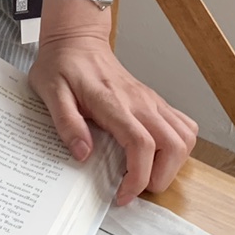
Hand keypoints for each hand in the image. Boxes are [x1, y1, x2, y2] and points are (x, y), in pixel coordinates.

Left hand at [29, 34, 197, 204]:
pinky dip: (179, 146)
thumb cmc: (62, 65)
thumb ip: (66, 123)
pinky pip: (183, 125)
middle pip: (173, 145)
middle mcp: (139, 101)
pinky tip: (158, 153)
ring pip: (184, 137)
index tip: (122, 194)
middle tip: (135, 187)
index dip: (138, 177)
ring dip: (173, 164)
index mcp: (112, 101)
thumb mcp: (50, 92)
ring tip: (147, 173)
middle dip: (160, 177)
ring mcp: (150, 100)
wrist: (77, 40)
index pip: (141, 144)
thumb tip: (84, 153)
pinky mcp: (154, 101)